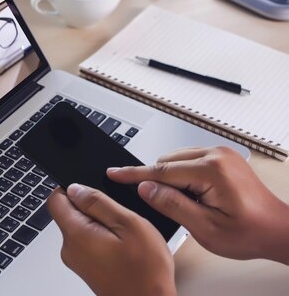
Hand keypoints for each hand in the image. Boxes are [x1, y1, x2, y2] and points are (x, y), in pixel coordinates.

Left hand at [48, 184, 176, 295]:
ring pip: (81, 228)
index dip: (72, 189)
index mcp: (76, 234)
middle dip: (91, 208)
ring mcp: (77, 261)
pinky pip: (88, 243)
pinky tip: (122, 246)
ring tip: (124, 234)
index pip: (55, 200)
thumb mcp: (128, 224)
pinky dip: (103, 238)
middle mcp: (70, 249)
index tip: (92, 190)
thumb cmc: (145, 272)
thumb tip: (75, 188)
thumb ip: (98, 203)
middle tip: (118, 216)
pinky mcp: (87, 268)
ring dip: (100, 224)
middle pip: (69, 213)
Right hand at [108, 146, 288, 263]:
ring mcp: (220, 154)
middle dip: (161, 183)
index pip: (160, 170)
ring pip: (176, 161)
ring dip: (174, 180)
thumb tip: (146, 188)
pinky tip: (197, 195)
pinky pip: (189, 160)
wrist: (276, 230)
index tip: (114, 173)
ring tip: (193, 204)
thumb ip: (171, 204)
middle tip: (176, 208)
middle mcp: (216, 155)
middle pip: (167, 163)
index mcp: (211, 170)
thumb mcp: (204, 228)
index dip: (133, 174)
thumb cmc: (249, 232)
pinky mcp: (221, 157)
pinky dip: (184, 176)